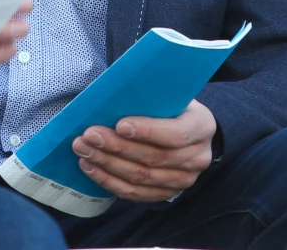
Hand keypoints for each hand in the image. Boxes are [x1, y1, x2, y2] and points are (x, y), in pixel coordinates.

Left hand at [70, 100, 215, 202]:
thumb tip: (115, 91)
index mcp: (202, 126)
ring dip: (107, 164)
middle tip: (89, 136)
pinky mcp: (167, 193)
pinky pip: (135, 193)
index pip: (176, 134)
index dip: (147, 131)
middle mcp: (198, 157)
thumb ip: (152, 96)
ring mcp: (184, 180)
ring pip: (141, 177)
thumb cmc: (172, 106)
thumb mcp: (170, 94)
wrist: (188, 130)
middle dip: (117, 147)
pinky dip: (109, 181)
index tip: (119, 124)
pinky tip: (91, 167)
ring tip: (84, 151)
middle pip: (153, 158)